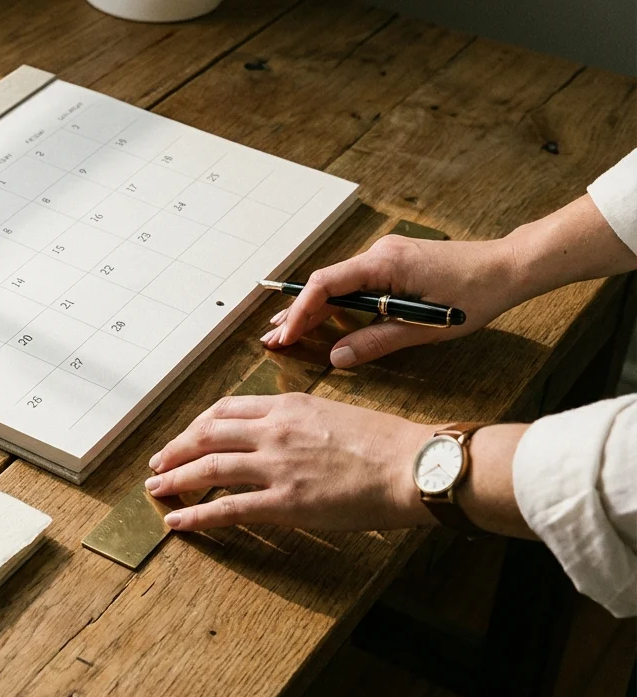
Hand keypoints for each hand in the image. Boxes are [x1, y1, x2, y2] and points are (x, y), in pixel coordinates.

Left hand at [145, 393, 435, 531]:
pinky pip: (226, 509)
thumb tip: (279, 431)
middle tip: (158, 462)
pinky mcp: (284, 503)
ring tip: (156, 489)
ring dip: (175, 479)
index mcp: (288, 406)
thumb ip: (299, 420)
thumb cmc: (387, 443)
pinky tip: (178, 521)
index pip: (226, 409)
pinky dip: (196, 516)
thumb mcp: (335, 412)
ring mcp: (276, 467)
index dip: (197, 425)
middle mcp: (274, 431)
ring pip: (208, 469)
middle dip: (176, 450)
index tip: (187, 436)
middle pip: (206, 435)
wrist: (414, 466)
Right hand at [263, 233, 525, 367]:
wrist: (509, 267)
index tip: (284, 335)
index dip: (300, 312)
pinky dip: (336, 303)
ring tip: (287, 332)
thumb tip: (337, 357)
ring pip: (338, 284)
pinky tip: (322, 319)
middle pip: (325, 284)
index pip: (326, 284)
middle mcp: (379, 254)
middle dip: (297, 313)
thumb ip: (377, 341)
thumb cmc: (476, 295)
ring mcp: (386, 257)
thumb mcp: (426, 329)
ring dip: (314, 309)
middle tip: (272, 339)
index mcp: (384, 264)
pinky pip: (354, 283)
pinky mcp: (394, 264)